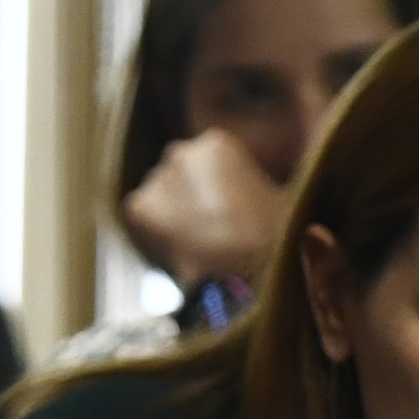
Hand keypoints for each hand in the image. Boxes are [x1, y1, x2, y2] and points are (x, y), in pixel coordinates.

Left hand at [121, 127, 281, 291]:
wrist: (243, 275)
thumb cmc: (271, 241)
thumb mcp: (280, 201)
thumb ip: (261, 187)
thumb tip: (264, 197)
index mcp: (217, 143)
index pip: (206, 165)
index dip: (216, 195)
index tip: (226, 218)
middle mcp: (181, 151)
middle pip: (179, 178)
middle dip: (189, 201)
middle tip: (207, 235)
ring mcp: (156, 179)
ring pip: (159, 199)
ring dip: (170, 219)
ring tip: (193, 249)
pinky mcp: (138, 209)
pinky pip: (142, 222)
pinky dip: (153, 237)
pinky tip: (177, 254)